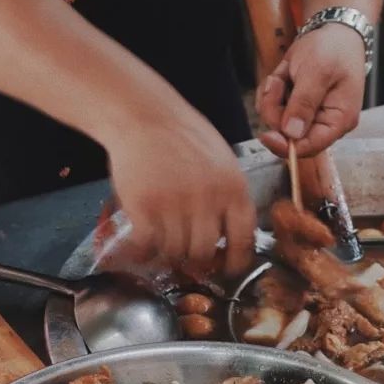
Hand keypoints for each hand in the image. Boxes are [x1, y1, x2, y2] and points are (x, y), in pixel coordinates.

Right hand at [105, 103, 256, 275]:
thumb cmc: (182, 135)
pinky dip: (142, 253)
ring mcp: (175, 205)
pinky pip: (147, 246)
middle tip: (185, 260)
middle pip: (204, 253)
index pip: (243, 240)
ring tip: (161, 247)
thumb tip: (228, 235)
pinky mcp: (145, 207)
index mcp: (234, 189)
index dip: (234, 262)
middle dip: (195, 262)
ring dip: (167, 256)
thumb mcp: (222, 161)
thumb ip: (228, 196)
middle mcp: (208, 200)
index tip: (226, 269)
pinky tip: (140, 248)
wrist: (144, 114)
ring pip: (175, 252)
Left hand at [256, 24, 366, 156]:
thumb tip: (292, 134)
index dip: (287, 146)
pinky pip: (272, 109)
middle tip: (279, 83)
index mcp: (338, 120)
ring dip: (272, 97)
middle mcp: (323, 123)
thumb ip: (304, 103)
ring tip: (285, 75)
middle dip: (276, 109)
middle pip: (288, 135)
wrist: (331, 30)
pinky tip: (282, 76)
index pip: (311, 147)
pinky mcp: (295, 107)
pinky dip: (270, 92)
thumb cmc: (332, 49)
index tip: (266, 136)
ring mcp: (308, 116)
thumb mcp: (317, 72)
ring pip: (276, 121)